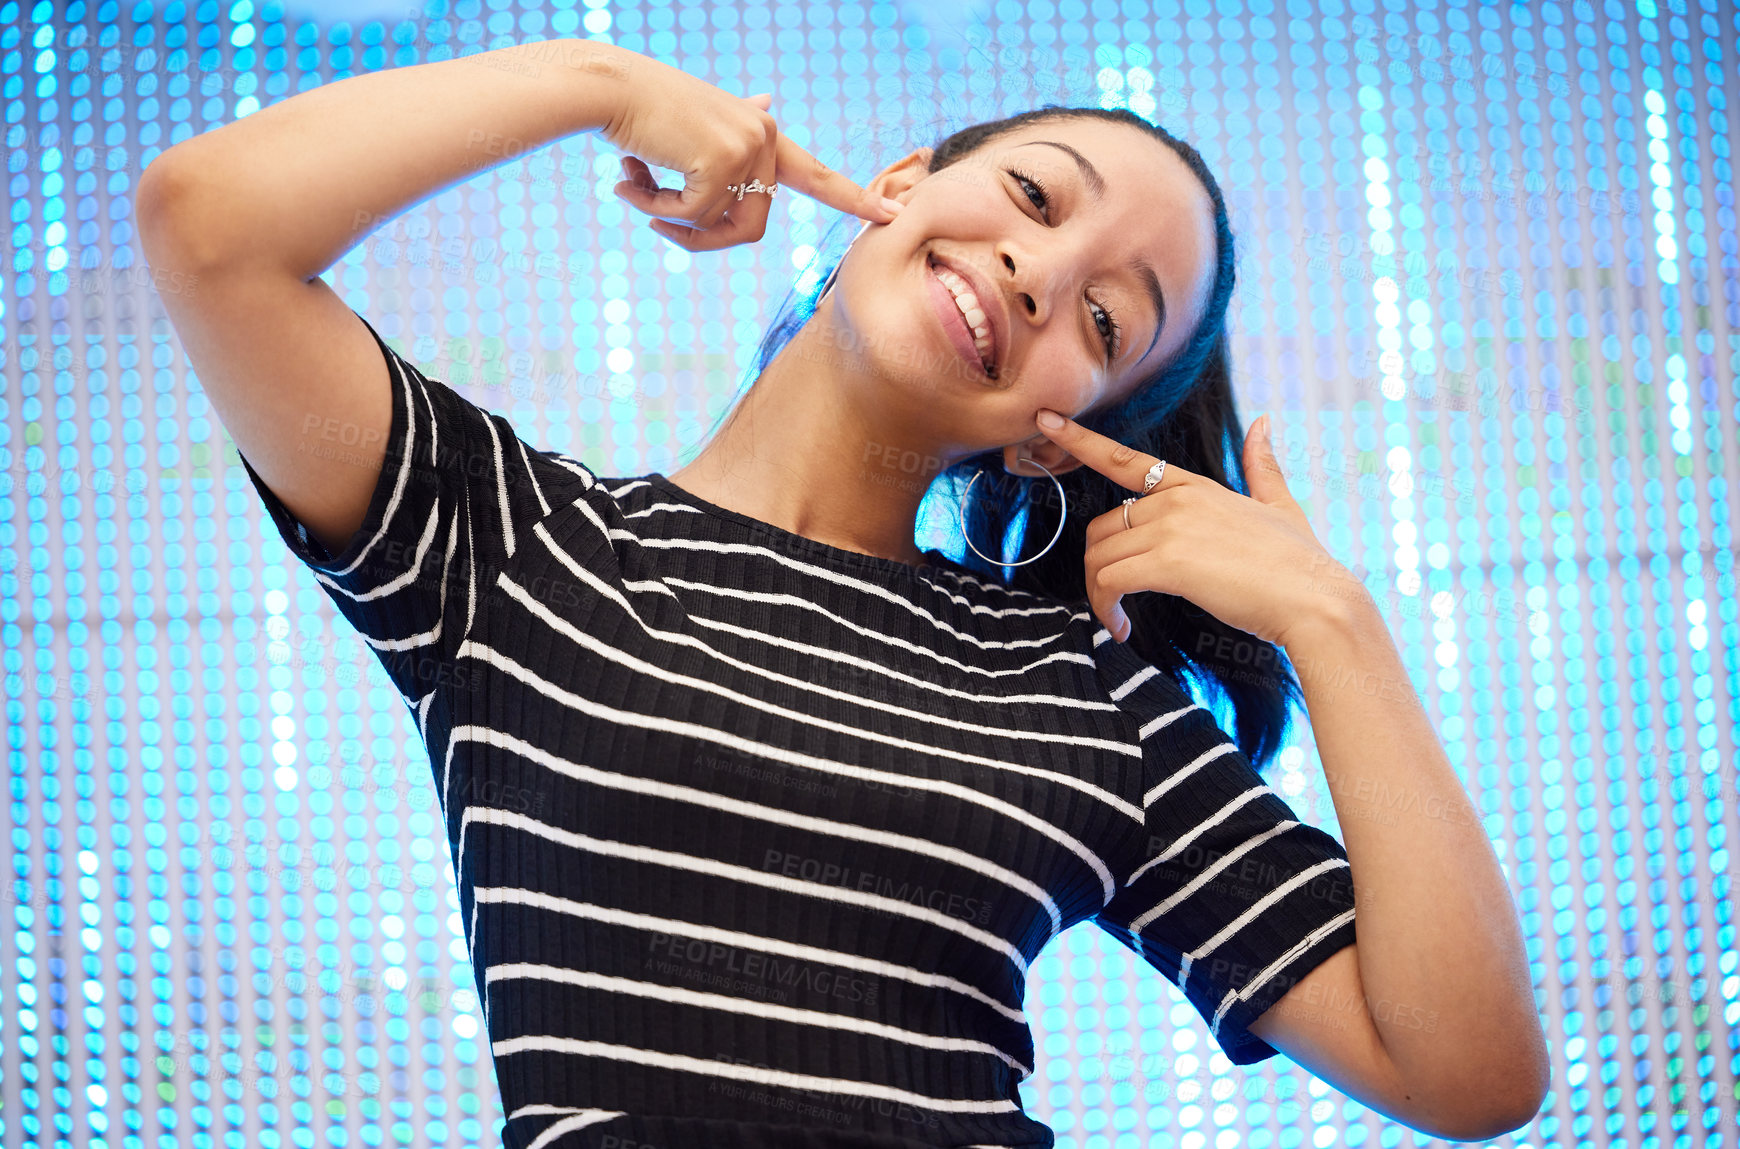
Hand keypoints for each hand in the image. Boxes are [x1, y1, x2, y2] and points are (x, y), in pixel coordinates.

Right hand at [602, 61, 898, 250]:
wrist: (606, 87)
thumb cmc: (643, 108)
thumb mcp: (698, 120)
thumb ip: (734, 127)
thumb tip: (769, 102)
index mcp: (763, 133)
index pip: (816, 174)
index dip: (853, 198)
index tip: (892, 215)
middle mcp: (763, 137)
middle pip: (751, 227)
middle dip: (700, 236)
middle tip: (654, 222)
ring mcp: (746, 148)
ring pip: (718, 226)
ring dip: (670, 220)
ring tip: (634, 184)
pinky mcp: (721, 161)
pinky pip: (690, 217)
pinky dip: (653, 206)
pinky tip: (629, 175)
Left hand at [1033, 408, 1359, 648]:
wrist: (1316, 601)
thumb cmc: (1301, 563)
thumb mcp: (1281, 504)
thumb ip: (1263, 466)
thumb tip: (1264, 423)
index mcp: (1194, 485)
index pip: (1124, 458)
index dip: (1080, 440)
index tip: (1045, 421)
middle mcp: (1175, 500)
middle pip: (1101, 528)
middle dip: (1099, 568)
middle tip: (1115, 602)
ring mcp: (1170, 528)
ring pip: (1099, 558)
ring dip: (1099, 595)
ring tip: (1119, 621)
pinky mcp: (1168, 562)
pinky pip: (1110, 582)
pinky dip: (1106, 609)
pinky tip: (1122, 629)